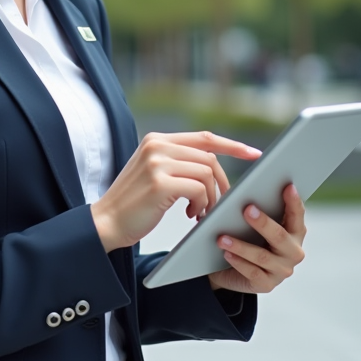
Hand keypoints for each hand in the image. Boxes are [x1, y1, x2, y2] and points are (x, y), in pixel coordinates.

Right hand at [91, 132, 260, 251]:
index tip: (254, 154)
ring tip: (200, 212)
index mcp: (156, 140)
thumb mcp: (154, 173)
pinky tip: (190, 215)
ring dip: (211, 197)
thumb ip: (178, 163)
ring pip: (207, 173)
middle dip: (220, 184)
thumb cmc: (134, 204)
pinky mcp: (160, 182)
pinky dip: (201, 205)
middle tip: (215, 205)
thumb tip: (214, 167)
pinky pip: (199, 189)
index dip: (232, 145)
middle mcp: (157, 145)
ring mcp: (157, 162)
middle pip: (210, 158)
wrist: (106, 222)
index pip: (204, 137)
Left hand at [208, 183, 305, 293]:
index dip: (294, 201)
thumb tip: (239, 194)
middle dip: (263, 223)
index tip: (287, 186)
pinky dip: (238, 262)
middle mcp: (293, 252)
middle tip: (247, 209)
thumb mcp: (252, 223)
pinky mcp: (267, 285)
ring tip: (222, 237)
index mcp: (295, 232)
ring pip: (262, 257)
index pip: (297, 215)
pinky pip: (253, 273)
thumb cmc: (246, 237)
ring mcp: (282, 270)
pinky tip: (226, 254)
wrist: (233, 270)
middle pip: (280, 236)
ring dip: (241, 246)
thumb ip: (253, 209)